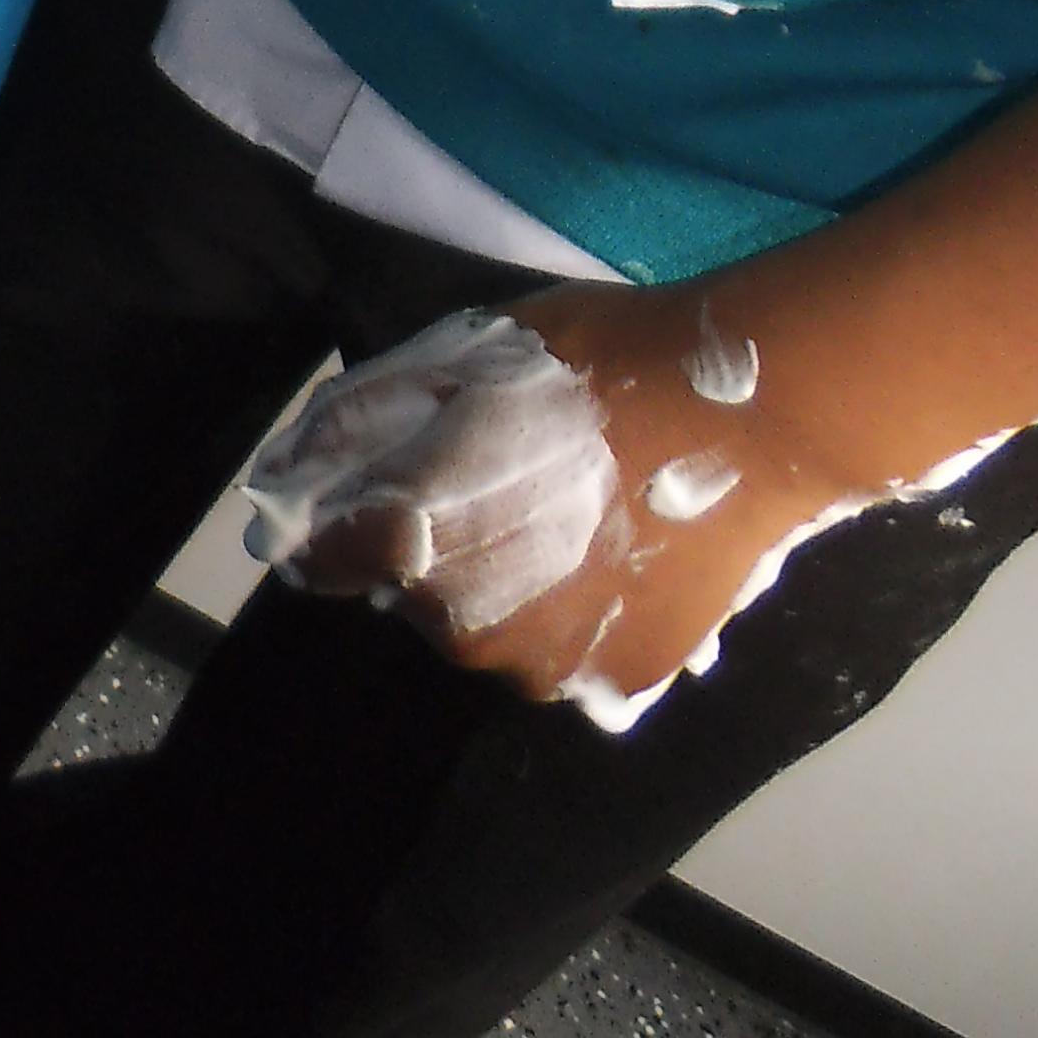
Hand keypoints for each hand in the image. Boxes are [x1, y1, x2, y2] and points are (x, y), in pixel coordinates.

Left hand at [246, 286, 871, 727]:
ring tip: (570, 510)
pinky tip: (618, 550)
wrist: (751, 417)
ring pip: (492, 628)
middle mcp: (463, 628)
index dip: (332, 521)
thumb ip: (358, 420)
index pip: (320, 560)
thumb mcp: (456, 354)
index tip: (369, 489)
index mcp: (410, 541)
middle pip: (413, 592)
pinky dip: (578, 612)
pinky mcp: (618, 683)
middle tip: (505, 474)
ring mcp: (546, 666)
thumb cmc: (594, 365)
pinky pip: (568, 651)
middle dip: (436, 542)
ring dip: (509, 583)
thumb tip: (286, 476)